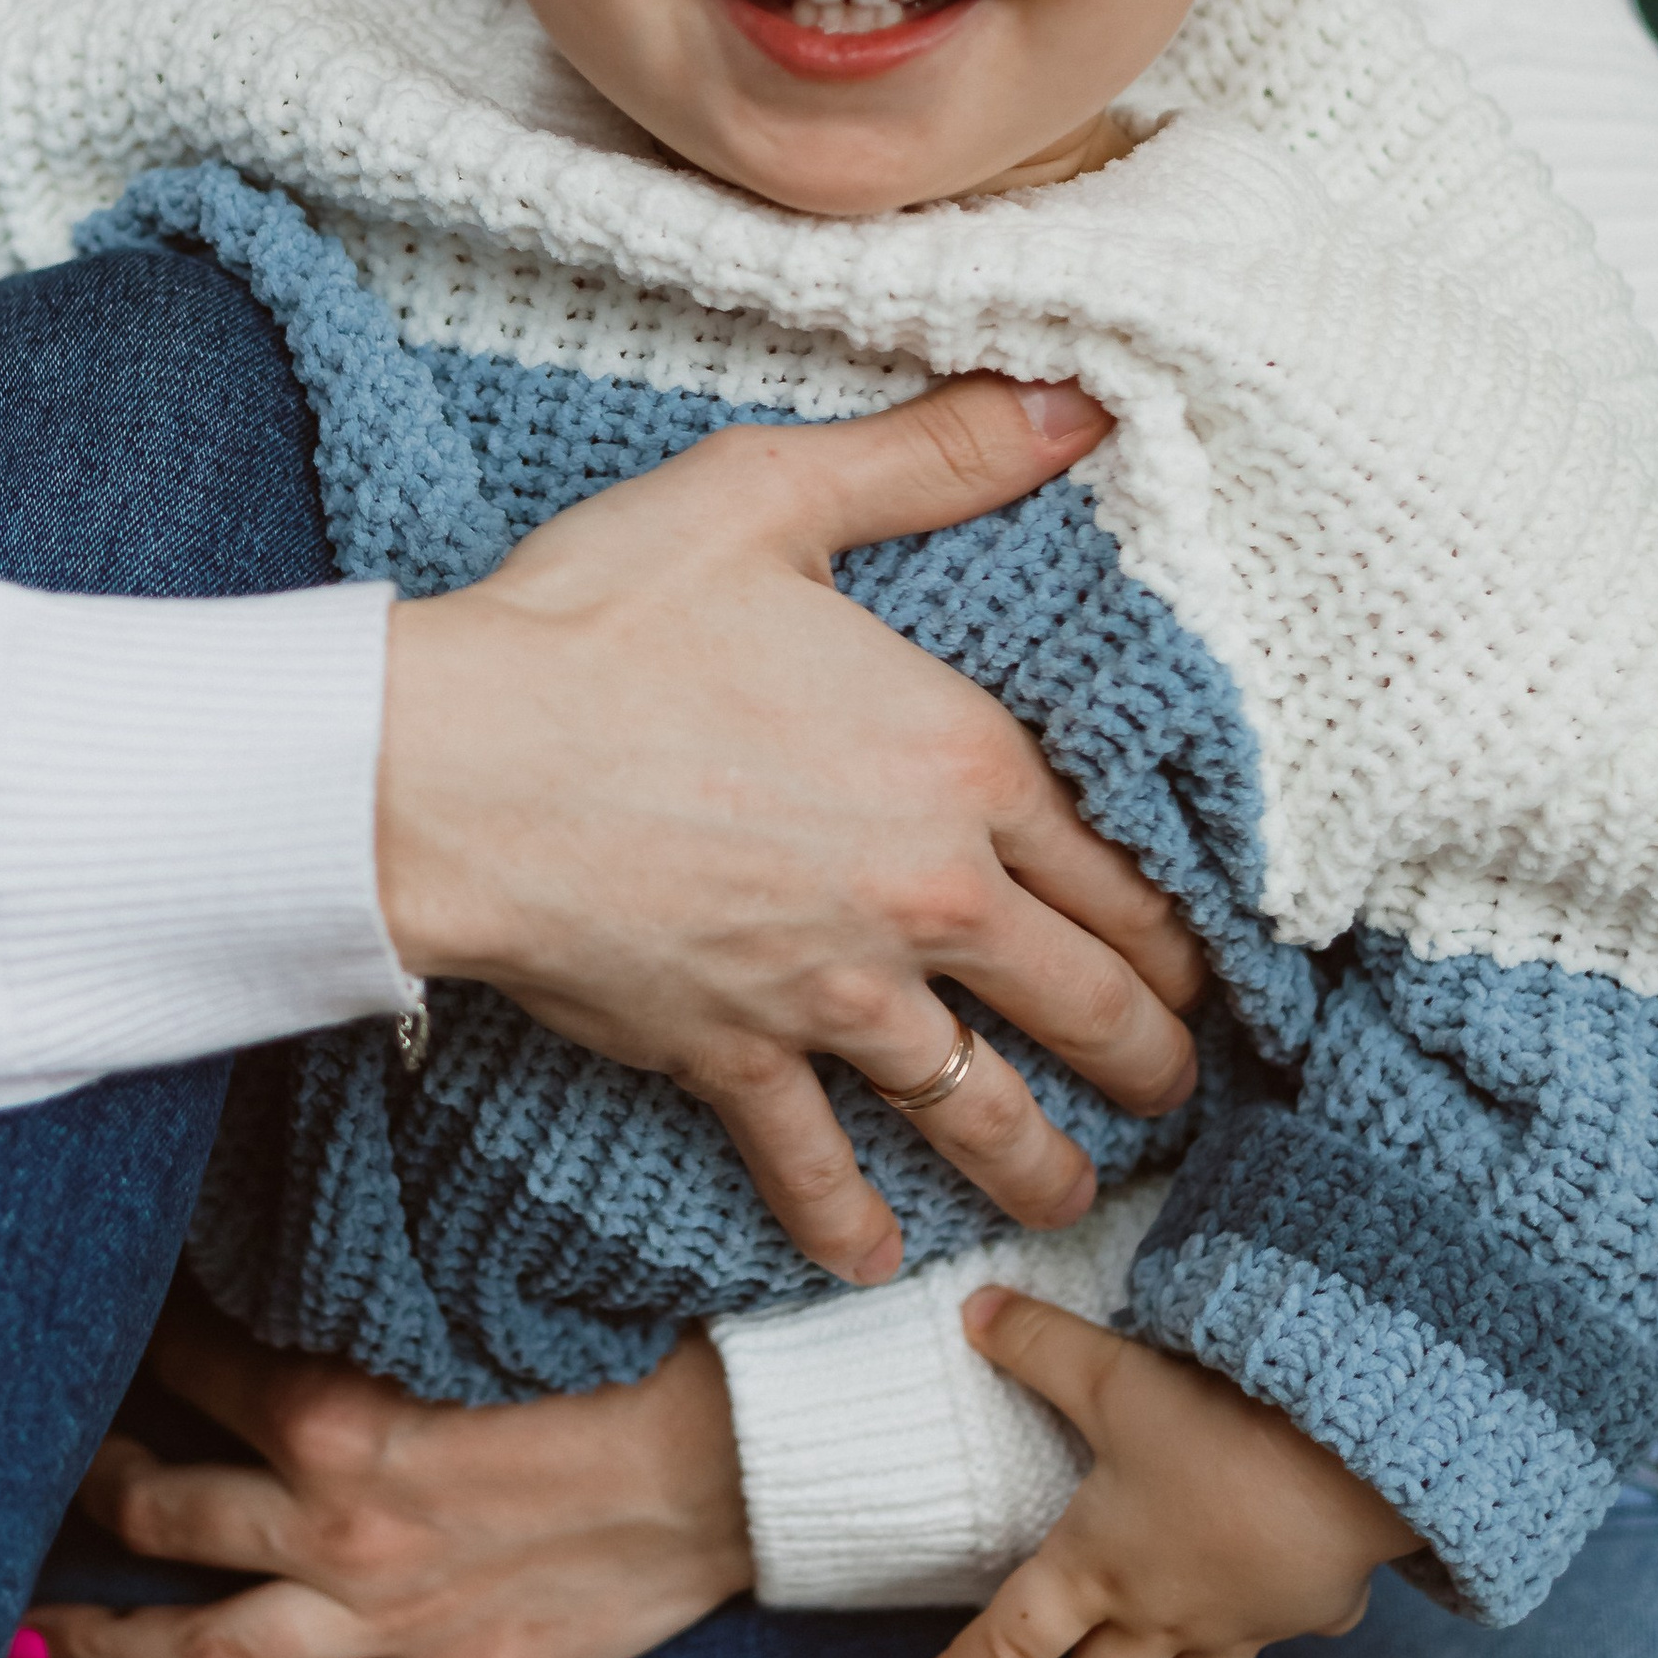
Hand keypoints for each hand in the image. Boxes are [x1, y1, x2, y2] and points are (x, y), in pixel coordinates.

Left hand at [23, 1298, 752, 1657]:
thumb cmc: (620, 1352)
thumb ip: (370, 1300)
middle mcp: (337, 1524)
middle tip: (47, 1479)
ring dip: (109, 1652)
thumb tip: (295, 1256)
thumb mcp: (470, 1308)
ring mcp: (390, 1620)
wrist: (731, 1460)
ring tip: (24, 1651)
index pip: (196, 1367)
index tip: (108, 1321)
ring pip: (208, 1653)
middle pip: (165, 1515)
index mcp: (340, 1411)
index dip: (145, 1342)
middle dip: (93, 1494)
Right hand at [379, 375, 1201, 1281]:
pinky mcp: (733, 1056)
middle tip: (1178, 1093)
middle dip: (1151, 1061)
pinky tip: (875, 1258)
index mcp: (963, 764)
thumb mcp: (772, 494)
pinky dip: (847, 1223)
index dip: (1182, 931)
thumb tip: (1078, 398)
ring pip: (983, 1110)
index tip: (1208, 969)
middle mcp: (926, 898)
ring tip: (1078, 1200)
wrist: (449, 760)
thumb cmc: (601, 617)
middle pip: (1089, 1009)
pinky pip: (813, 1165)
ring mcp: (832, 994)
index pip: (1123, 871)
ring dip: (1043, 1166)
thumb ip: (936, 456)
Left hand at [908, 1288, 1415, 1657]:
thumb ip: (1036, 1344)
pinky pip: (1280, 1638)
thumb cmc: (1215, 1428)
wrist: (1348, 1464)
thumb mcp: (1109, 1375)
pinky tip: (1267, 1619)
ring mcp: (1238, 1623)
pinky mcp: (1306, 1610)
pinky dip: (1264, 1637)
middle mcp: (1162, 1613)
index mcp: (1097, 1568)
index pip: (1010, 1642)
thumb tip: (971, 1308)